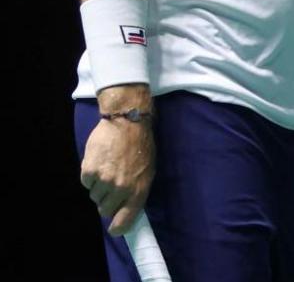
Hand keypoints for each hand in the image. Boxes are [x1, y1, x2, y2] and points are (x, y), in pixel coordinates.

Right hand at [79, 87, 155, 235]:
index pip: (125, 219)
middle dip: (107, 202)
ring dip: (99, 188)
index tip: (114, 230)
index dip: (118, 227)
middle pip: (105, 210)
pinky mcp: (89, 171)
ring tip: (108, 170)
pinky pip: (86, 183)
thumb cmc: (141, 146)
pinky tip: (99, 163)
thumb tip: (126, 208)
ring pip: (94, 197)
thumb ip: (137, 191)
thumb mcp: (148, 171)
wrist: (127, 123)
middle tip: (112, 188)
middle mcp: (121, 189)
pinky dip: (90, 176)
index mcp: (138, 190)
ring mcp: (104, 181)